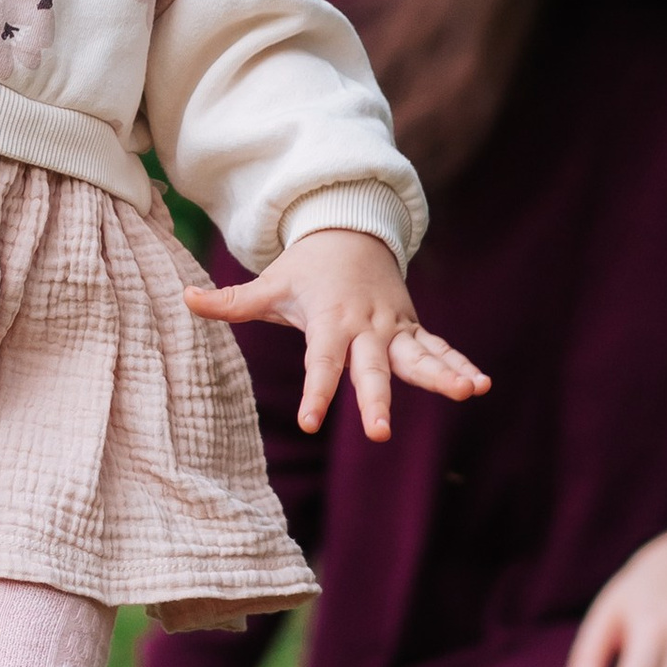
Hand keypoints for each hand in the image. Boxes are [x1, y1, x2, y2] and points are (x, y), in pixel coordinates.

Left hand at [185, 226, 488, 441]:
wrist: (351, 233)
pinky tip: (482, 385)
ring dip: (444, 373)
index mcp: (330, 321)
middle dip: (377, 398)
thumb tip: (184, 298)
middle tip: (380, 433)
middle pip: (373, 367)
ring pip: (420, 355)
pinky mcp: (412, 330)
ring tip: (469, 392)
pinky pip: (440, 349)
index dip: (315, 392)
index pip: (321, 362)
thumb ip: (231, 301)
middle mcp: (366, 327)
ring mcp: (394, 328)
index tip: (310, 421)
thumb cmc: (305, 271)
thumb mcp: (270, 285)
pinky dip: (460, 363)